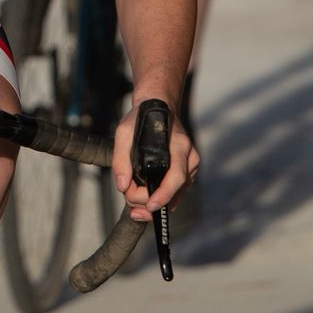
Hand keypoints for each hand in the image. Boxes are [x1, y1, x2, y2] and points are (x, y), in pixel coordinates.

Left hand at [112, 93, 198, 220]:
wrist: (158, 106)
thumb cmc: (142, 118)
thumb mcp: (124, 132)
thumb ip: (120, 159)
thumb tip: (122, 185)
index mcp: (179, 145)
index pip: (176, 177)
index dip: (164, 195)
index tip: (150, 206)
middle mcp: (189, 157)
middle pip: (175, 190)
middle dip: (149, 201)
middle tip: (128, 197)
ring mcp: (191, 165)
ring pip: (176, 195)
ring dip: (154, 202)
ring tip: (133, 199)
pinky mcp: (187, 171)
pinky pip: (176, 191)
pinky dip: (161, 198)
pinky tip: (145, 198)